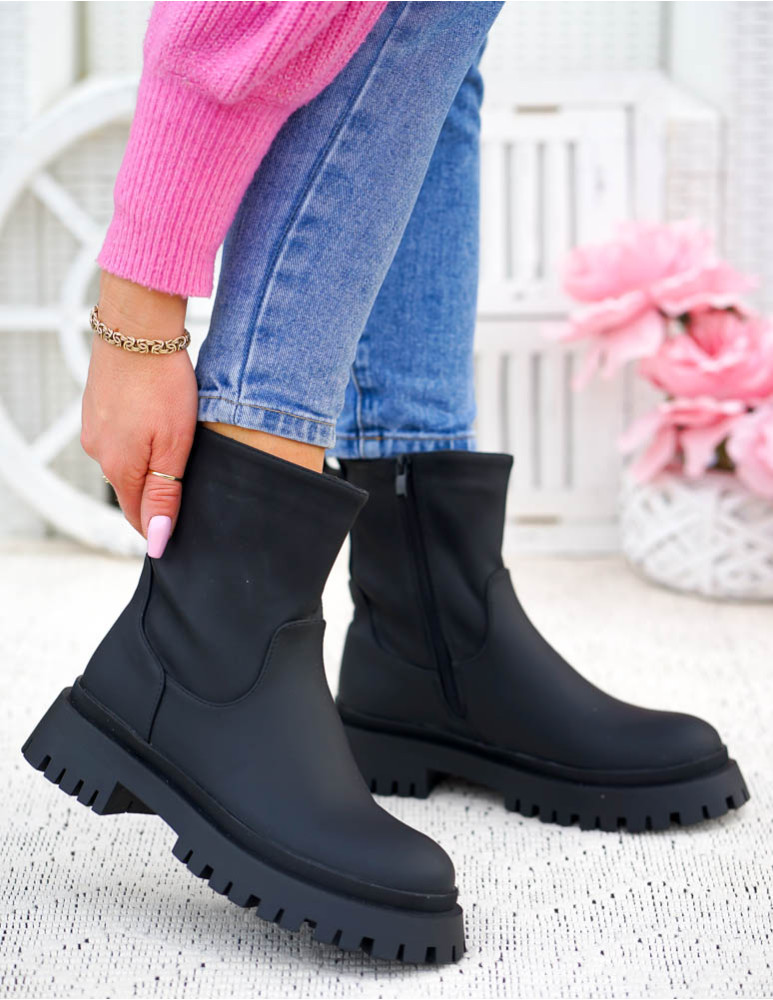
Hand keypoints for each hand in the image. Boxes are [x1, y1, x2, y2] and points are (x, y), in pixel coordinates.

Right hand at [81, 273, 197, 556]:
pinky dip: (139, 438)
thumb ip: (166, 496)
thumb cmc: (163, 385)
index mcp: (119, 469)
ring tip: (176, 446)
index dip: (160, 526)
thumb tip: (155, 541)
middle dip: (158, 495)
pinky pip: (120, 437)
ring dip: (149, 463)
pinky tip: (156, 422)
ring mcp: (94, 429)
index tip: (183, 527)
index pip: (138, 517)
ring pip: (126, 462)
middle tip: (190, 483)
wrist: (138, 328)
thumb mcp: (175, 447)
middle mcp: (99, 453)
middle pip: (132, 490)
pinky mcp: (96, 408)